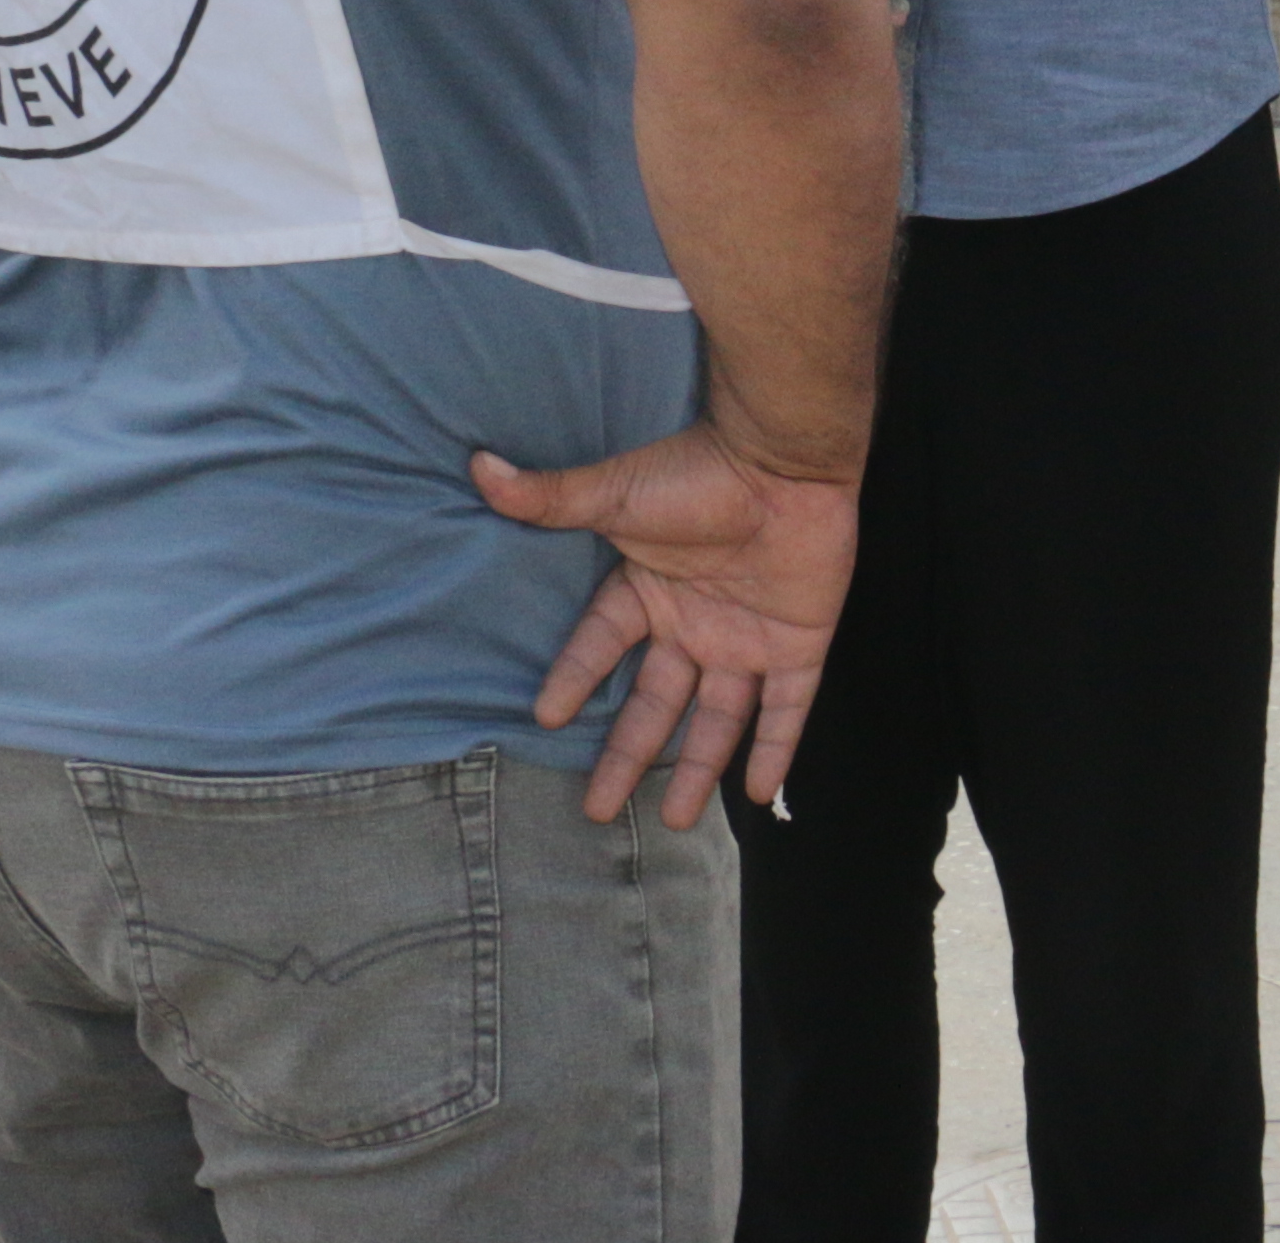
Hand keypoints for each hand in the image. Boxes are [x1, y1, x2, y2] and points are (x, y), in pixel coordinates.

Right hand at [472, 418, 863, 827]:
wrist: (784, 459)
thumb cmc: (699, 471)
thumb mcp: (617, 494)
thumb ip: (552, 497)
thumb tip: (479, 465)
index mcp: (651, 588)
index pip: (603, 646)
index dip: (574, 679)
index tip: (544, 720)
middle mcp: (696, 622)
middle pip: (656, 703)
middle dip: (628, 755)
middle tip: (598, 809)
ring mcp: (748, 637)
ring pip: (719, 720)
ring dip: (697, 769)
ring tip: (676, 821)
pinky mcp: (799, 645)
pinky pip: (787, 710)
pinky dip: (775, 751)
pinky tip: (758, 794)